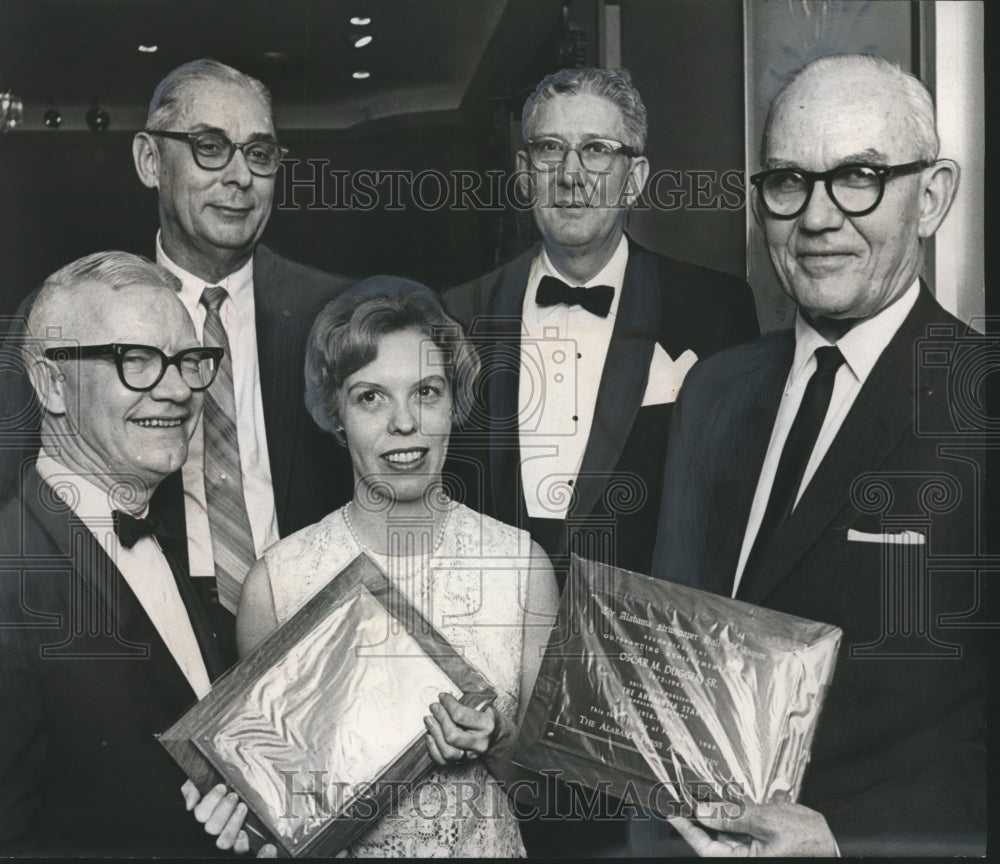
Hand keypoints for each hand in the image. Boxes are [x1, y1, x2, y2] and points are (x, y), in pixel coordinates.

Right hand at [181, 780, 277, 856]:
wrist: (243, 780)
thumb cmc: (221, 783)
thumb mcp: (203, 780)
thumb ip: (192, 788)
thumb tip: (190, 805)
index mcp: (203, 814)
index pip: (201, 814)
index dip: (211, 801)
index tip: (222, 787)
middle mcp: (213, 828)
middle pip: (213, 827)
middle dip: (224, 810)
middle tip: (233, 796)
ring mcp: (226, 836)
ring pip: (224, 840)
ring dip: (233, 823)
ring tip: (242, 807)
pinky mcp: (239, 842)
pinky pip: (239, 850)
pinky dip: (240, 844)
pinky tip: (244, 832)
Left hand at [422, 693, 504, 765]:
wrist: (498, 739)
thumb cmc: (489, 719)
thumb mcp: (486, 706)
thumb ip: (468, 702)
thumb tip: (445, 697)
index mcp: (486, 725)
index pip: (460, 716)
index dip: (448, 704)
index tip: (442, 696)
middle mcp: (480, 743)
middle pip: (452, 735)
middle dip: (440, 719)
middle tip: (434, 707)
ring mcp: (471, 755)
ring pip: (447, 751)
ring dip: (434, 734)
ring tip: (429, 719)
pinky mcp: (463, 763)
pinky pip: (443, 761)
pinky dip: (433, 749)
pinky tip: (430, 736)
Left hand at [670, 801, 837, 856]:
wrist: (835, 844)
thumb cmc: (807, 841)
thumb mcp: (767, 822)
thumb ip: (733, 816)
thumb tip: (702, 811)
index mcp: (744, 859)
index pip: (705, 846)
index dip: (686, 828)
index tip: (671, 810)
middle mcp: (745, 855)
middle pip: (711, 836)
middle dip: (697, 815)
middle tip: (680, 793)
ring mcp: (752, 848)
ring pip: (723, 829)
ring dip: (712, 810)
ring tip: (696, 790)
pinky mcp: (760, 839)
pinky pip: (738, 825)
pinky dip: (729, 810)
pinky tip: (721, 795)